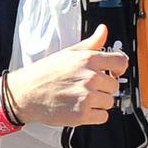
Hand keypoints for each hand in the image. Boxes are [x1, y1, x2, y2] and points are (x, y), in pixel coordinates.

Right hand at [7, 26, 127, 127]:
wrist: (25, 94)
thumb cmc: (43, 74)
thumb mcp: (68, 53)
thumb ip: (90, 43)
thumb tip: (103, 31)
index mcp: (88, 59)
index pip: (121, 62)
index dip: (118, 68)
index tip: (113, 72)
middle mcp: (90, 78)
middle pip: (115, 86)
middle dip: (103, 88)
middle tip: (87, 87)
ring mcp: (86, 97)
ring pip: (109, 102)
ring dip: (99, 102)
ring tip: (81, 98)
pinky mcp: (82, 114)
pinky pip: (103, 117)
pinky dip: (94, 115)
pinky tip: (81, 108)